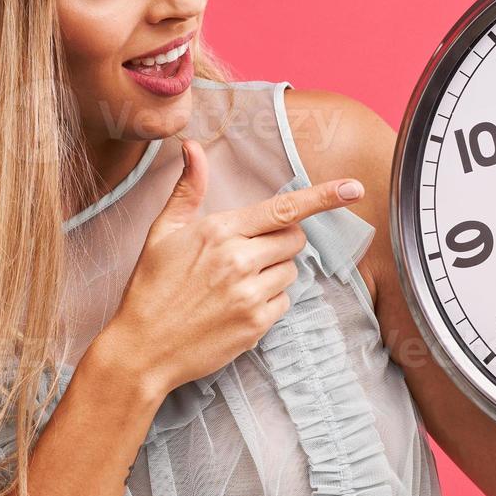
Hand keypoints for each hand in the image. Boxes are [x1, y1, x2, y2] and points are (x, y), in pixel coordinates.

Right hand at [90, 138, 365, 401]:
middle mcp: (239, 260)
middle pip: (293, 239)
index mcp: (219, 231)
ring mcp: (250, 295)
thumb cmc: (150, 287)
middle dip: (280, 241)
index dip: (323, 197)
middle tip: (247, 253)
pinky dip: (268, 301)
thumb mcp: (163, 232)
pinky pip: (283, 301)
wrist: (141, 349)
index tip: (354, 188)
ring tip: (235, 284)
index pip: (284, 209)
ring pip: (290, 271)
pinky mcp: (256, 325)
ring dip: (274, 272)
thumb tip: (192, 146)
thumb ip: (187, 188)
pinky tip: (236, 307)